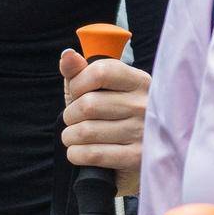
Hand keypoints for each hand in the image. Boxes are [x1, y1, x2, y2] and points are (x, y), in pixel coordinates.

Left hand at [59, 49, 148, 195]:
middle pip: (88, 105)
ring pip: (86, 131)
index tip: (77, 94)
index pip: (101, 71)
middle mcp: (145, 105)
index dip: (78, 83)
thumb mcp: (98, 90)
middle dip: (70, 115)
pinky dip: (76, 154)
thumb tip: (67, 55)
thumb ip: (80, 71)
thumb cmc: (113, 118)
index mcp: (139, 81)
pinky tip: (79, 152)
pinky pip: (92, 154)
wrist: (137, 158)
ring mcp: (143, 133)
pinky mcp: (136, 159)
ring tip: (75, 138)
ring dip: (70, 137)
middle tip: (74, 121)